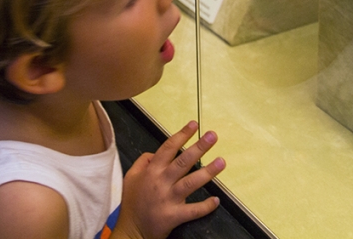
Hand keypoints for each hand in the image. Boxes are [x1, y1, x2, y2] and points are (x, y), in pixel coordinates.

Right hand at [112, 120, 225, 238]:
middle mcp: (161, 182)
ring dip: (207, 172)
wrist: (130, 231)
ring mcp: (168, 199)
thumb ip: (143, 161)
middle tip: (213, 136)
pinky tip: (216, 200)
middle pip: (182, 161)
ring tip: (221, 161)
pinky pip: (193, 210)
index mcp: (151, 171)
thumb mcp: (131, 177)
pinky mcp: (173, 216)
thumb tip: (156, 152)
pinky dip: (205, 206)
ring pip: (190, 183)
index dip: (181, 135)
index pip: (168, 148)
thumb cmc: (132, 203)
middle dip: (199, 147)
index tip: (194, 125)